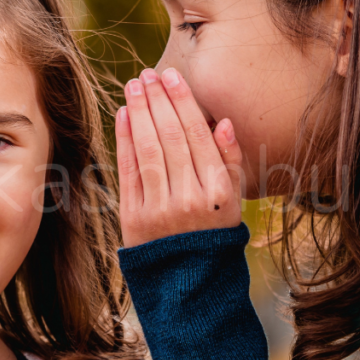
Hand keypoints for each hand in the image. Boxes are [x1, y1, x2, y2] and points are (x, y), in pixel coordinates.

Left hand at [116, 68, 242, 247]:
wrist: (189, 285)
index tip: (172, 76)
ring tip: (134, 86)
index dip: (183, 102)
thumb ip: (231, 161)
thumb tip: (223, 122)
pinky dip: (124, 139)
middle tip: (148, 74)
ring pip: (148, 149)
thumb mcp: (235, 201)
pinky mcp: (134, 218)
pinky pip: (128, 171)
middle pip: (171, 137)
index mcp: (218, 192)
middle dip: (158, 100)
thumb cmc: (214, 233)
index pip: (198, 135)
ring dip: (139, 112)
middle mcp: (189, 199)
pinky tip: (124, 115)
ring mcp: (160, 209)